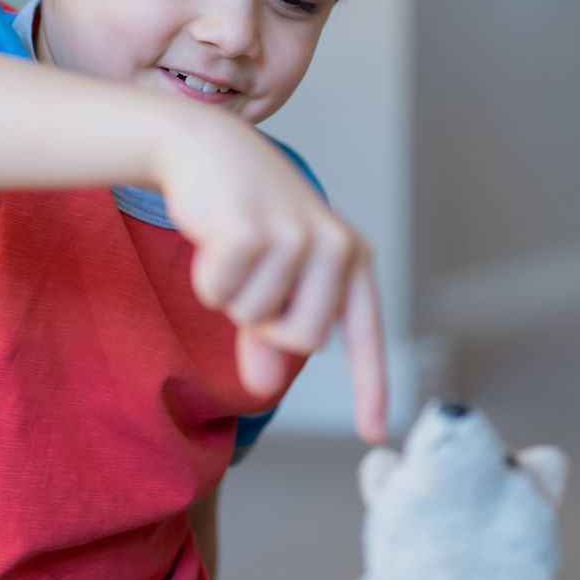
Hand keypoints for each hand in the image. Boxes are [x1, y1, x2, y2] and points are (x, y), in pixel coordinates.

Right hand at [152, 108, 387, 442]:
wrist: (205, 146)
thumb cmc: (244, 215)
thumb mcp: (270, 275)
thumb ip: (270, 333)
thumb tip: (264, 388)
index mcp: (350, 257)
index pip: (366, 333)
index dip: (371, 385)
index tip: (373, 433)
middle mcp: (334, 246)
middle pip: (301, 338)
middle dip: (262, 323)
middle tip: (250, 275)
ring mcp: (296, 235)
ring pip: (255, 316)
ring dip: (229, 293)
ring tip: (232, 247)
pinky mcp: (252, 228)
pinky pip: (219, 293)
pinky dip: (206, 276)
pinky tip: (212, 235)